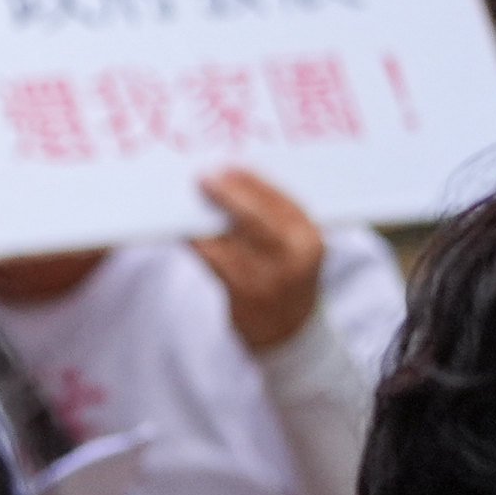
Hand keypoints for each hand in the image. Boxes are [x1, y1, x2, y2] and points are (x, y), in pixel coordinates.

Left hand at [190, 168, 327, 351]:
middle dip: (230, 196)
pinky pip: (216, 263)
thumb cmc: (284, 275)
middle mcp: (295, 256)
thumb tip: (232, 180)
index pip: (283, 203)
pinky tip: (184, 232)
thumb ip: (273, 218)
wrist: (288, 329)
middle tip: (202, 178)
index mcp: (310, 237)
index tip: (228, 165)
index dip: (254, 183)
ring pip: (232, 240)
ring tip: (185, 201)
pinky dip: (198, 244)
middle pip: (258, 219)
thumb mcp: (292, 245)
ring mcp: (271, 277)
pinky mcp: (244, 294)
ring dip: (205, 219)